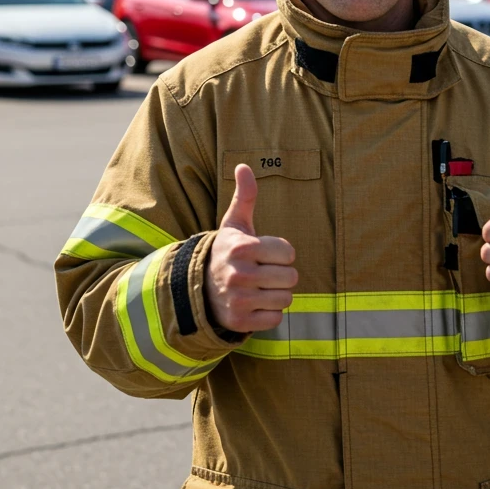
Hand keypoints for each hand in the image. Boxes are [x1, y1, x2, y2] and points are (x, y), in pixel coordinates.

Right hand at [205, 164, 297, 331]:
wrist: (198, 287)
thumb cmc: (226, 251)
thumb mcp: (235, 224)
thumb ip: (245, 196)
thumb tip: (244, 165)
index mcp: (241, 248)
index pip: (288, 252)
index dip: (282, 253)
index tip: (266, 254)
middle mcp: (239, 274)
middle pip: (291, 277)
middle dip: (282, 275)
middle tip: (265, 272)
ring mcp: (238, 300)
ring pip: (285, 299)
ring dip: (277, 294)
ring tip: (261, 288)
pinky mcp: (239, 322)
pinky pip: (276, 319)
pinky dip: (269, 314)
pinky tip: (255, 304)